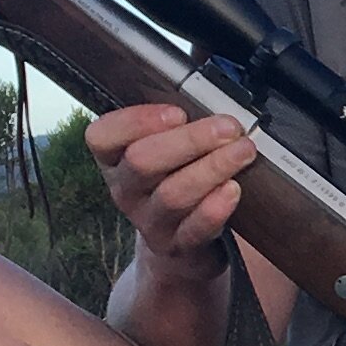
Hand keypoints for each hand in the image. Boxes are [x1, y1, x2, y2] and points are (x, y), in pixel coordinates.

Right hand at [88, 102, 257, 280]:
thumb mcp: (163, 152)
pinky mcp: (177, 246)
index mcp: (115, 159)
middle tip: (228, 127)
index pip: (102, 137)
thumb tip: (212, 100)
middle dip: (190, 140)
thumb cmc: (175, 181)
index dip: (137, 121)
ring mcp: (149, 221)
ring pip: (172, 194)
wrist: (180, 245)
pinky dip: (215, 208)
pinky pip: (194, 228)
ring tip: (243, 151)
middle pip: (143, 161)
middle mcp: (125, 190)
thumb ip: (175, 128)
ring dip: (212, 168)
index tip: (178, 113)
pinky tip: (233, 189)